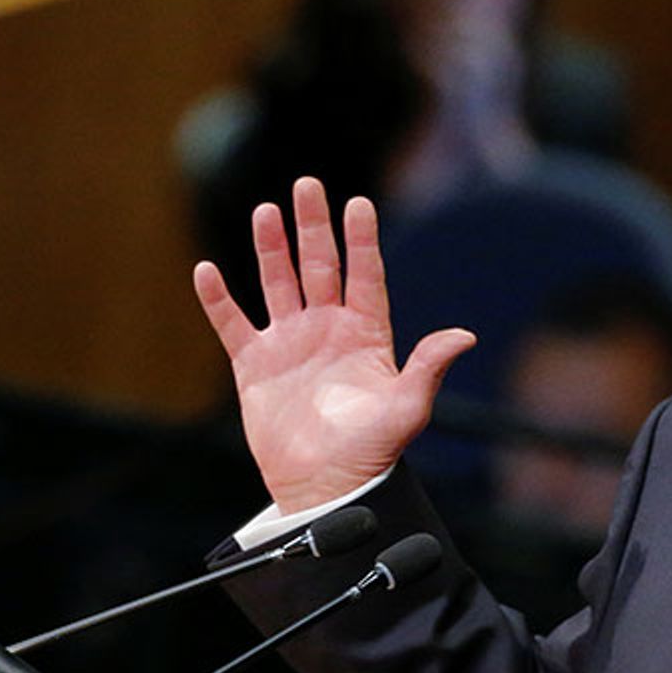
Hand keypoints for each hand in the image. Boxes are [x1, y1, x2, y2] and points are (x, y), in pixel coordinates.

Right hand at [193, 177, 475, 511]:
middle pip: (319, 266)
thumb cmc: (371, 452)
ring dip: (271, 248)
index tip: (359, 203)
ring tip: (266, 211)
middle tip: (308, 184)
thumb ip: (429, 367)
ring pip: (277, 283)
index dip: (361, 241)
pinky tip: (206, 270)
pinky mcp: (255, 366)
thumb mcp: (407, 408)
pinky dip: (219, 299)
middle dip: (313, 226)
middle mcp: (326, 330)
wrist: (325, 488)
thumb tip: (465, 335)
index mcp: (365, 335)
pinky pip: (233, 324)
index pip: (364, 275)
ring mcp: (289, 344)